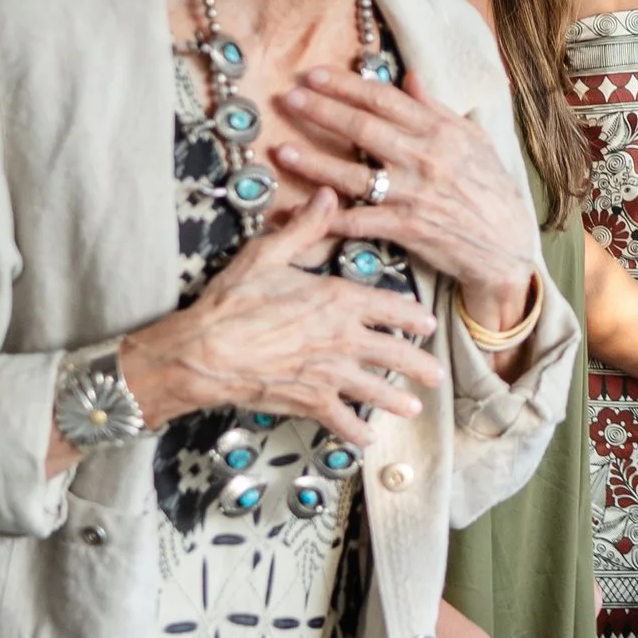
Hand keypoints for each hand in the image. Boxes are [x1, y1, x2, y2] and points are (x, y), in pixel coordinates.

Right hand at [120, 189, 440, 451]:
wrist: (203, 353)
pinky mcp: (309, 402)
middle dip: (418, 363)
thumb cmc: (232, 302)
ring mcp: (329, 375)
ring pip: (375, 390)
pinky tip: (366, 440)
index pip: (390, 308)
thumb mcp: (268, 254)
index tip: (427, 323)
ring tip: (414, 407)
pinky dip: (355, 433)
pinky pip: (340, 421)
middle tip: (434, 372)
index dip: (412, 316)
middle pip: (393, 353)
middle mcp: (342, 340)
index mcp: (337, 301)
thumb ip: (305, 228)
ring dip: (397, 399)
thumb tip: (329, 197)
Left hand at [277, 64, 540, 327]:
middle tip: (287, 99)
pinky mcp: (407, 228)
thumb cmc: (490, 187)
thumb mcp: (472, 139)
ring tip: (281, 151)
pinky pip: (359, 222)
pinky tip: (298, 213)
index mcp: (439, 131)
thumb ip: (436, 108)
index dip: (345, 85)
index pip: (384, 100)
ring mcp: (414, 194)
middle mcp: (424, 158)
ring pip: (354, 174)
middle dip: (321, 112)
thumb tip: (409, 76)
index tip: (313, 74)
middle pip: (363, 129)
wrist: (506, 244)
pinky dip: (327, 218)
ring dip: (314, 162)